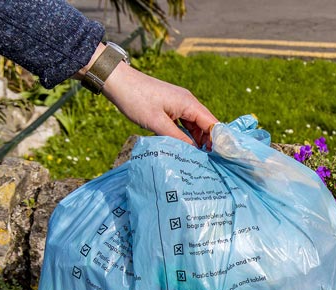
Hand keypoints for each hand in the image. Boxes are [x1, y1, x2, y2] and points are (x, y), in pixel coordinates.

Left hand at [101, 61, 217, 148]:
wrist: (117, 81)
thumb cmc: (136, 100)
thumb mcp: (157, 123)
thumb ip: (178, 138)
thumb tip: (195, 152)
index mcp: (189, 104)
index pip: (212, 124)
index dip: (217, 141)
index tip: (218, 159)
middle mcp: (188, 102)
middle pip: (206, 125)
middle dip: (208, 142)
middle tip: (206, 162)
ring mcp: (180, 103)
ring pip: (195, 125)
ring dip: (196, 139)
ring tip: (195, 157)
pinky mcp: (171, 106)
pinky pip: (185, 122)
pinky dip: (186, 134)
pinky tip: (183, 146)